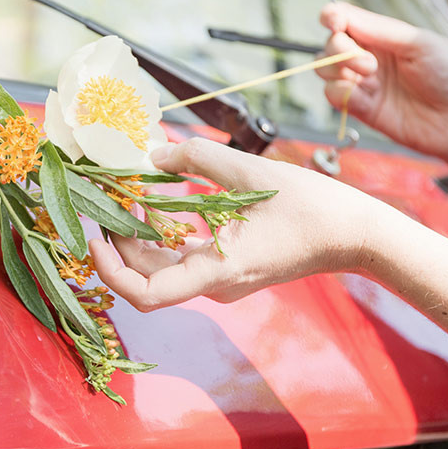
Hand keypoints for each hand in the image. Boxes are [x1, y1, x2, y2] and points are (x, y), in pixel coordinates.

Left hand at [90, 138, 374, 311]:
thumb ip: (196, 158)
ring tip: (128, 196)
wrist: (353, 234)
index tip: (94, 238)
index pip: (147, 294)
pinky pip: (183, 261)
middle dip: (120, 242)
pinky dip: (164, 237)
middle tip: (108, 200)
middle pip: (147, 278)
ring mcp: (222, 281)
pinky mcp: (228, 271)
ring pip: (162, 270)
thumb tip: (153, 154)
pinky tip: (158, 204)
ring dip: (139, 238)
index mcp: (219, 270)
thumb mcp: (250, 171)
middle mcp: (215, 285)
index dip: (111, 272)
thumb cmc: (312, 206)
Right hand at [316, 2, 447, 173]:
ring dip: (337, 70)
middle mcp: (368, 58)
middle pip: (330, 46)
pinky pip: (333, 95)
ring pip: (325, 70)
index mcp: (382, 37)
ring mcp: (362, 83)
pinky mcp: (359, 108)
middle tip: (368, 62)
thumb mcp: (418, 43)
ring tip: (368, 76)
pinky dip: (340, 93)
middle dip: (339, 49)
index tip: (332, 21)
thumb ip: (380, 30)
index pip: (345, 20)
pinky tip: (362, 95)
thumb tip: (346, 17)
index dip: (332, 17)